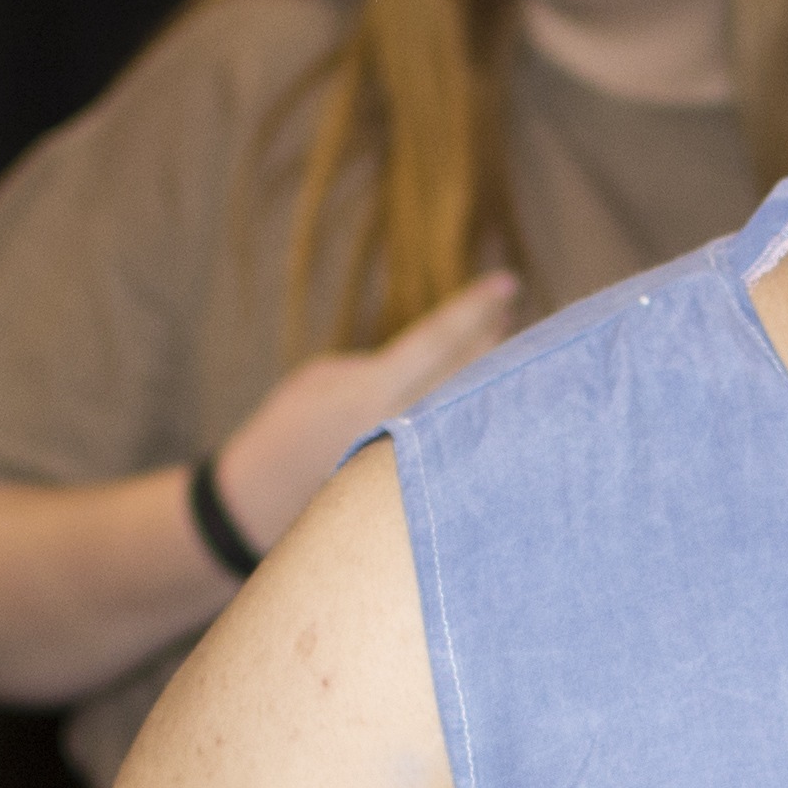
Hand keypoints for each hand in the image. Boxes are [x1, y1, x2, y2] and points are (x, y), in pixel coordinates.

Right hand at [213, 270, 523, 556]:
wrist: (258, 506)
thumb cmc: (285, 431)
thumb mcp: (322, 380)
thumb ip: (382, 367)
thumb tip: (438, 365)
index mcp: (373, 392)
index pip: (438, 340)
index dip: (476, 308)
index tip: (508, 281)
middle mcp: (402, 430)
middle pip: (471, 377)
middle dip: (501, 344)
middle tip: (528, 318)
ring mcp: (412, 467)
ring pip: (472, 416)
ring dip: (497, 385)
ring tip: (521, 358)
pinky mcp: (417, 496)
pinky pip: (458, 450)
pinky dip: (478, 426)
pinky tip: (496, 411)